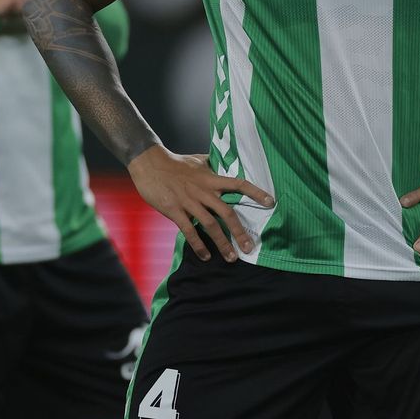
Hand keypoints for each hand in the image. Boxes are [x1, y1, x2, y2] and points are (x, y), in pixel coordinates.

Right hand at [127, 145, 274, 262]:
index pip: (238, 184)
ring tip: (231, 257)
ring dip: (222, 243)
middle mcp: (203, 190)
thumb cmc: (174, 162)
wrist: (149, 163)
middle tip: (249, 247)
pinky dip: (199, 245)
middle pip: (227, 212)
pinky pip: (189, 231)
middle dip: (239, 232)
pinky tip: (205, 256)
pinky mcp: (174, 210)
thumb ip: (212, 166)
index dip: (255, 192)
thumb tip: (224, 164)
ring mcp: (189, 201)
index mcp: (210, 178)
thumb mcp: (198, 161)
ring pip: (210, 224)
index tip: (270, 202)